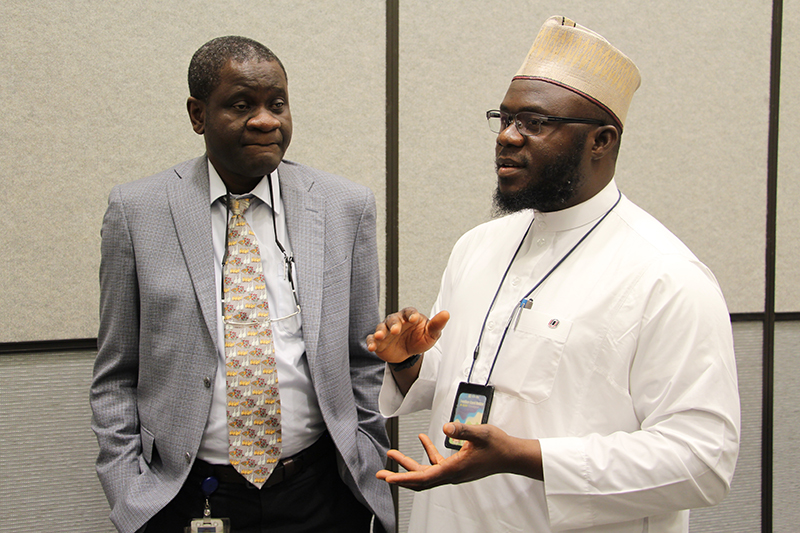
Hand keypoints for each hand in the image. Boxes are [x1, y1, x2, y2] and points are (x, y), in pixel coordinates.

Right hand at [366, 307, 449, 363]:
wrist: (409, 353)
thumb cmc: (420, 339)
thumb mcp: (431, 334)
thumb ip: (437, 325)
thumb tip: (446, 314)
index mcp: (409, 316)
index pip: (409, 311)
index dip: (410, 314)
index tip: (412, 319)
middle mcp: (397, 321)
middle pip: (393, 318)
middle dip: (393, 324)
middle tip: (396, 330)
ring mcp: (386, 331)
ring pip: (381, 327)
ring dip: (380, 331)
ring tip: (379, 336)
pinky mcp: (379, 341)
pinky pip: (372, 339)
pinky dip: (371, 342)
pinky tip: (372, 347)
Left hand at [375, 422, 542, 490]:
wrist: (512, 456)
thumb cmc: (498, 447)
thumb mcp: (481, 434)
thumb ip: (463, 429)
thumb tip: (445, 427)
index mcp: (454, 469)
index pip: (423, 477)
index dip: (403, 478)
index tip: (388, 478)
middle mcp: (451, 474)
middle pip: (419, 479)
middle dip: (399, 475)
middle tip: (382, 473)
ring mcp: (454, 471)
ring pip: (426, 471)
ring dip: (409, 464)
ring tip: (393, 454)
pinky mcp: (458, 466)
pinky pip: (436, 463)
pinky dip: (427, 453)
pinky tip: (423, 439)